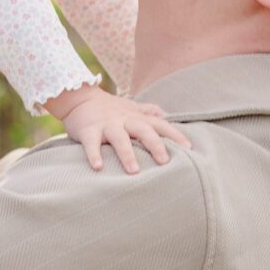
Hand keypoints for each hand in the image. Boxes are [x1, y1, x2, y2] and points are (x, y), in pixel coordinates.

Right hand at [49, 82, 194, 175]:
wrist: (79, 98)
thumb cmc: (110, 108)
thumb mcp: (132, 107)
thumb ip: (151, 111)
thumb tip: (170, 116)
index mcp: (137, 117)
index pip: (161, 124)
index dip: (175, 134)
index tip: (189, 148)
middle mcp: (125, 120)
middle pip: (143, 130)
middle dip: (155, 145)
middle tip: (164, 162)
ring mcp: (107, 125)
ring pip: (119, 138)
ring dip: (127, 153)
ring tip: (134, 171)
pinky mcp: (88, 131)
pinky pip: (91, 143)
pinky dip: (94, 154)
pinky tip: (98, 167)